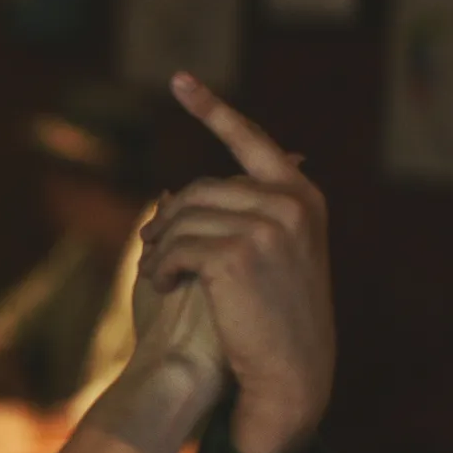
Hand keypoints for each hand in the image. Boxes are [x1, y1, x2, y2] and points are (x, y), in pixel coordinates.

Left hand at [140, 73, 335, 452]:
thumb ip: (240, 216)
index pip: (251, 140)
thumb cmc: (271, 317)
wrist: (290, 373)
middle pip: (198, 189)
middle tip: (152, 247)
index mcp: (301, 196)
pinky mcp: (235, 254)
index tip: (180, 79)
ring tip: (157, 273)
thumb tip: (170, 193)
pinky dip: (159, 265)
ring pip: (181, 218)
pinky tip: (161, 284)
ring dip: (159, 246)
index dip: (213, 108)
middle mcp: (290, 203)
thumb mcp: (272, 256)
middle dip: (168, 219)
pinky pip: (174, 246)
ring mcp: (266, 226)